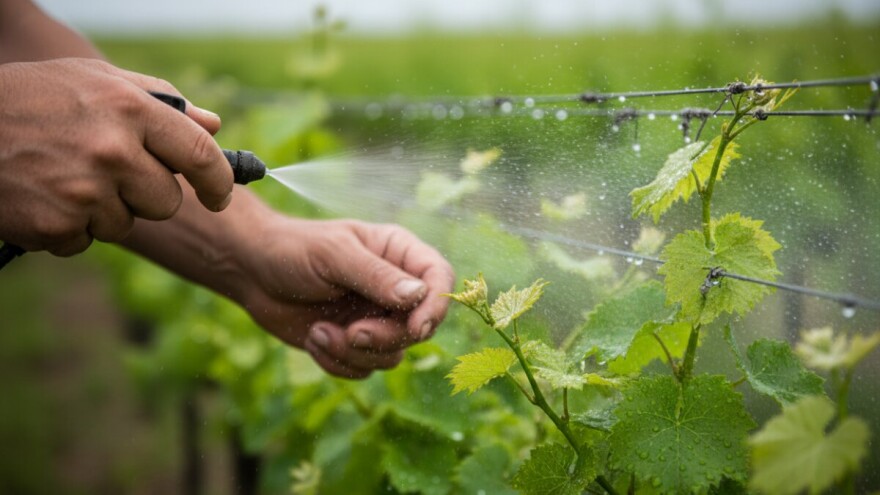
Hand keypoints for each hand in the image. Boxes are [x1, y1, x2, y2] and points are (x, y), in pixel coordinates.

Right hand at [0, 58, 232, 255]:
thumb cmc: (34, 98)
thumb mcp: (97, 80)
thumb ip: (160, 101)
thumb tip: (214, 124)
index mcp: (131, 109)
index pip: (202, 154)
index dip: (219, 181)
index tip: (219, 194)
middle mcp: (114, 151)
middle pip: (167, 201)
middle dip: (146, 194)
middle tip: (108, 172)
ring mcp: (85, 192)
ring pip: (127, 223)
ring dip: (104, 210)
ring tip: (65, 177)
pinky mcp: (57, 225)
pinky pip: (86, 240)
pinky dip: (68, 227)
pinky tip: (43, 196)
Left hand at [233, 216, 454, 377]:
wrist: (252, 273)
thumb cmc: (293, 250)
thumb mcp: (334, 255)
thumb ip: (376, 275)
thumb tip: (418, 295)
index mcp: (398, 253)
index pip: (438, 278)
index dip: (437, 305)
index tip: (417, 326)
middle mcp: (394, 288)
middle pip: (419, 326)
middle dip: (385, 338)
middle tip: (352, 333)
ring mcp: (376, 318)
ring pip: (392, 355)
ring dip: (354, 352)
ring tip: (319, 332)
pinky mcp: (354, 343)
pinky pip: (363, 368)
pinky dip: (336, 361)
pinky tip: (314, 337)